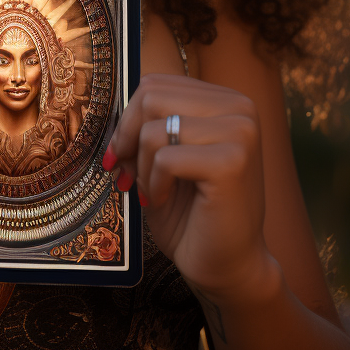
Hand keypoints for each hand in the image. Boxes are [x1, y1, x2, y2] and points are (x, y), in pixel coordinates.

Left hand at [105, 73, 274, 301]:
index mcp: (226, 99)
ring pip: (154, 129)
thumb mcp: (166, 155)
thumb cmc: (192, 211)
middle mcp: (240, 108)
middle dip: (129, 139)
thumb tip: (109, 104)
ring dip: (142, 167)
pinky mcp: (232, 163)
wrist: (226, 266)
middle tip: (128, 173)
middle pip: (151, 98)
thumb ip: (149, 122)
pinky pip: (165, 158)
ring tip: (153, 191)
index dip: (128, 118)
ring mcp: (240, 133)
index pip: (156, 84)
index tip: (119, 152)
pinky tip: (164, 200)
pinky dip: (154, 183)